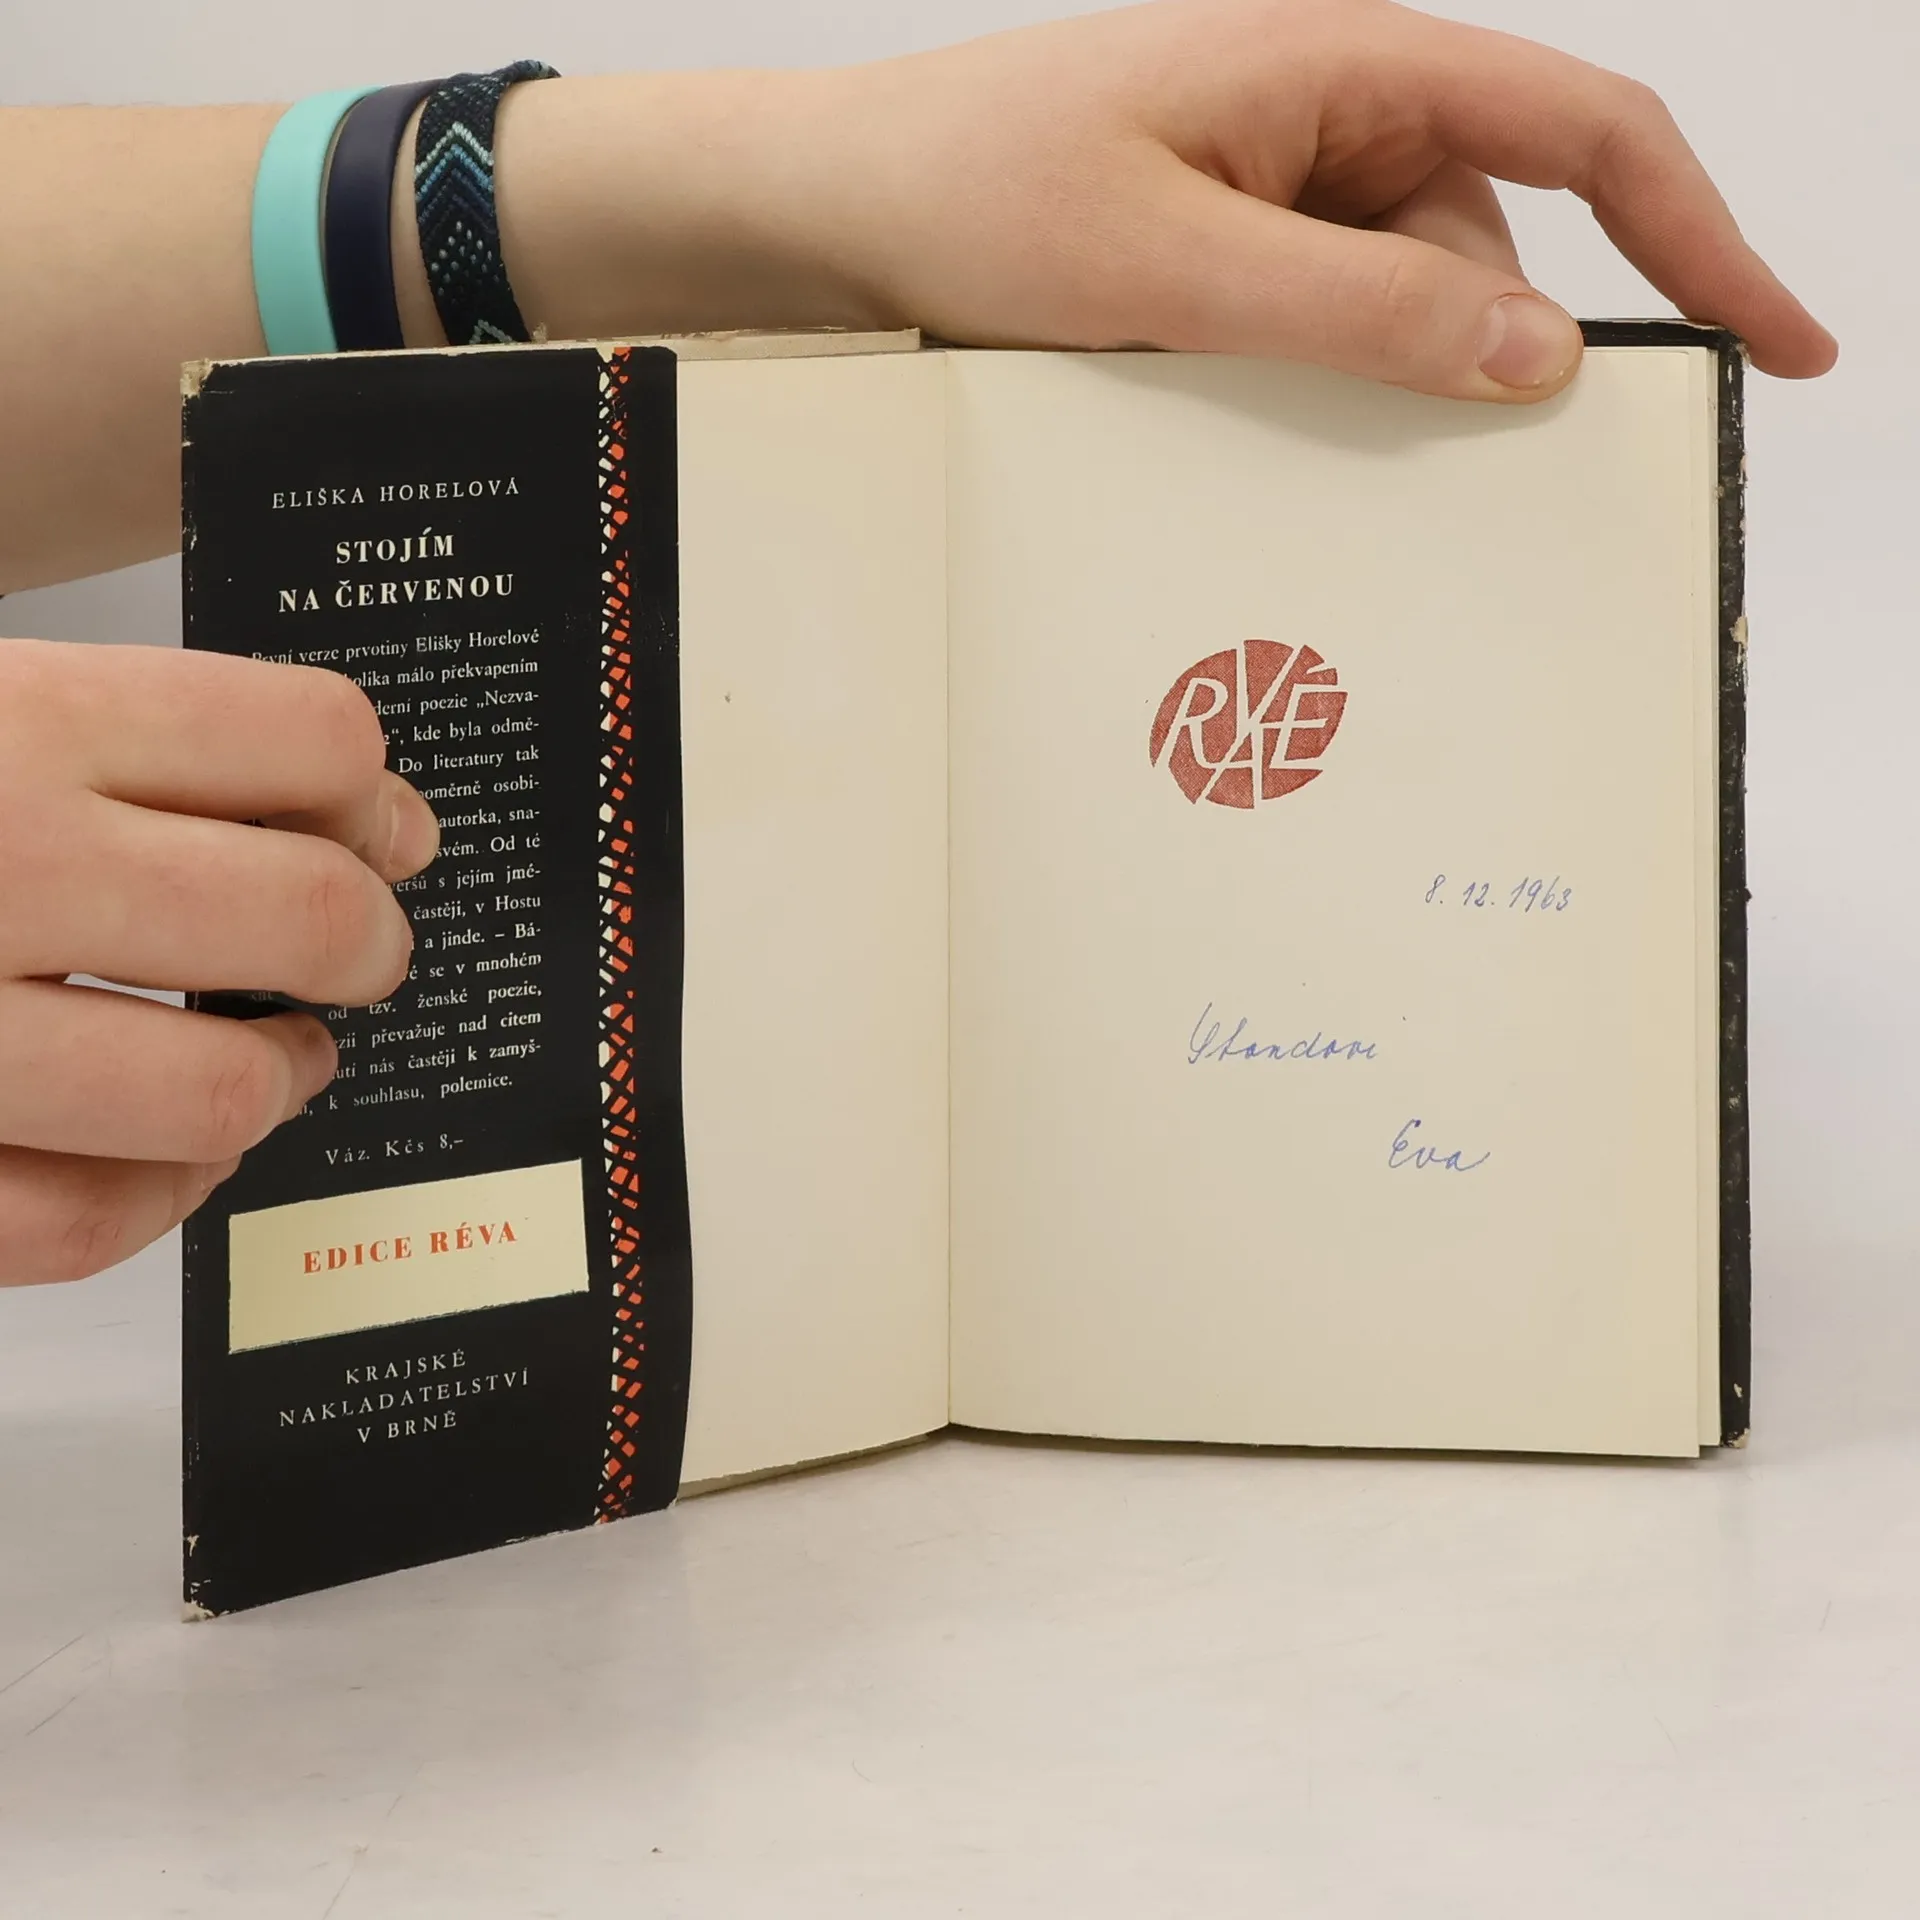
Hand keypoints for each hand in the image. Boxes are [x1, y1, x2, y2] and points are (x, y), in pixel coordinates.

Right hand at [0, 641, 436, 1283]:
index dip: (376, 799)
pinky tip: (169, 1157)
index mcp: (19, 719)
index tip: (387, 836)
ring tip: (276, 1061)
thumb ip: (113, 744)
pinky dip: (160, 1197)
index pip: (308, 739)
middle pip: (305, 913)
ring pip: (215, 1094)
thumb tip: (354, 819)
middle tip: (361, 958)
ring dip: (277, 1084)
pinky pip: (85, 1221)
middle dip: (366, 946)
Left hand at [510, 0, 1832, 404]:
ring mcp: (1275, 198)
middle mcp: (1330, 123)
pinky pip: (1315, 337)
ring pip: (1397, 314)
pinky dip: (1301, 395)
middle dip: (1468, 362)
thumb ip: (1357, 306)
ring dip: (1360, 391)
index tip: (1779, 349)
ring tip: (1222, 410)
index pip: (1584, 136)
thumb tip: (1532, 351)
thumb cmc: (968, 189)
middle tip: (1410, 471)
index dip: (1703, 238)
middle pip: (1483, 252)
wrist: (827, 208)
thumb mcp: (1167, 264)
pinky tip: (1222, 421)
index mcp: (1346, 68)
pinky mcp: (1223, 264)